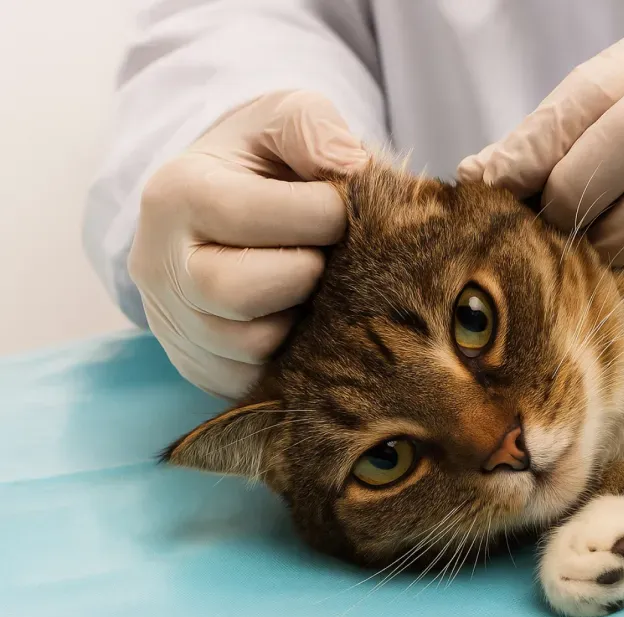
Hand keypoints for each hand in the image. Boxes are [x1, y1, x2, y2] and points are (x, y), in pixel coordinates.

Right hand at [129, 90, 367, 398]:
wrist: (223, 206)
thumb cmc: (263, 160)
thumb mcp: (286, 117)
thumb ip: (315, 126)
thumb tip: (350, 167)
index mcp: (176, 194)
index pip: (257, 218)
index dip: (325, 213)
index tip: (341, 204)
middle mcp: (159, 265)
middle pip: (242, 293)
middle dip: (306, 272)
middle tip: (325, 251)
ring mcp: (174, 324)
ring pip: (255, 345)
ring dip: (303, 315)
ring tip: (311, 280)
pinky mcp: (200, 367)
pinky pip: (257, 378)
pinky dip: (292, 351)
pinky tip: (298, 311)